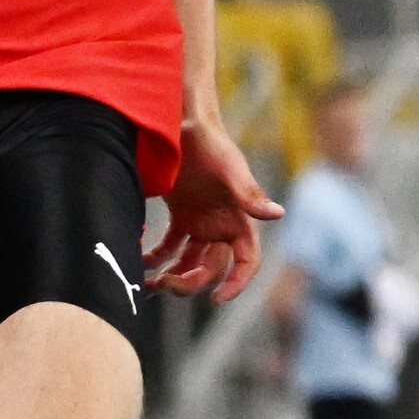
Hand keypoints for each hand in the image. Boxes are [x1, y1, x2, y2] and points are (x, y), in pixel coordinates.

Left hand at [147, 115, 283, 299]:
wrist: (179, 119)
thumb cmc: (209, 140)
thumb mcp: (228, 167)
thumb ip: (249, 193)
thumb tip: (279, 214)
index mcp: (239, 219)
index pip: (246, 261)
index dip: (237, 283)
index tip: (217, 300)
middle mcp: (221, 226)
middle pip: (212, 269)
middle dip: (191, 282)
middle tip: (165, 283)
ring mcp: (199, 223)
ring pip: (188, 264)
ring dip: (171, 277)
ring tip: (147, 283)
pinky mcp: (179, 217)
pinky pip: (168, 249)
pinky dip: (154, 258)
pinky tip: (139, 259)